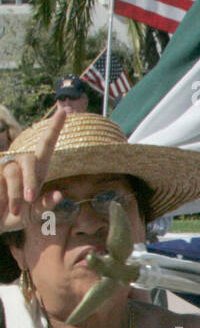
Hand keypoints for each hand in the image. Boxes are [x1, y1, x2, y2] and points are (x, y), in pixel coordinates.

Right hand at [0, 107, 64, 232]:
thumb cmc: (16, 216)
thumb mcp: (34, 214)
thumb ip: (46, 205)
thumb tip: (59, 195)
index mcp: (37, 170)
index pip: (46, 145)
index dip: (54, 128)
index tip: (64, 111)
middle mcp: (20, 163)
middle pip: (28, 159)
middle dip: (30, 179)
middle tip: (29, 198)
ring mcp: (3, 165)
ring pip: (12, 172)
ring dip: (14, 194)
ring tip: (14, 209)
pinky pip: (0, 177)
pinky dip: (4, 194)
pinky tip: (4, 204)